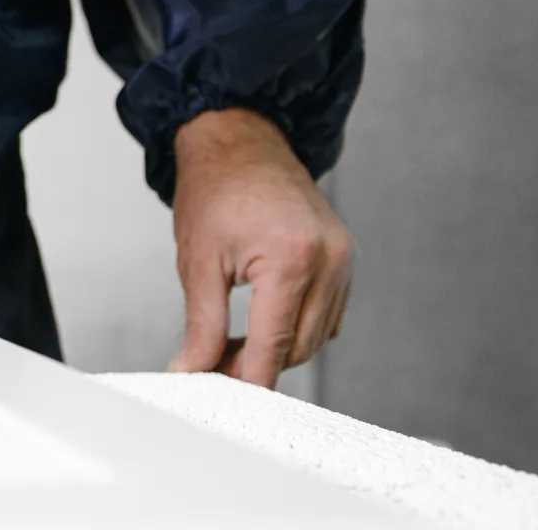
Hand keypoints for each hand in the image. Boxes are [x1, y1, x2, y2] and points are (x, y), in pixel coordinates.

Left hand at [167, 107, 354, 388]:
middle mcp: (329, 260)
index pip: (274, 345)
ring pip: (316, 336)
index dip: (246, 378)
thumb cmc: (216, 189)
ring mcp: (343, 258)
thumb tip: (192, 369)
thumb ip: (200, 324)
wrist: (239, 142)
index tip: (220, 395)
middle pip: (299, 347)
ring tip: (230, 343)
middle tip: (212, 365)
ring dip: (278, 348)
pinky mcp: (345, 258)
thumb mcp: (198, 261)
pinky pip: (328, 314)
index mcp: (292, 259)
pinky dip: (297, 326)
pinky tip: (262, 321)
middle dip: (257, 365)